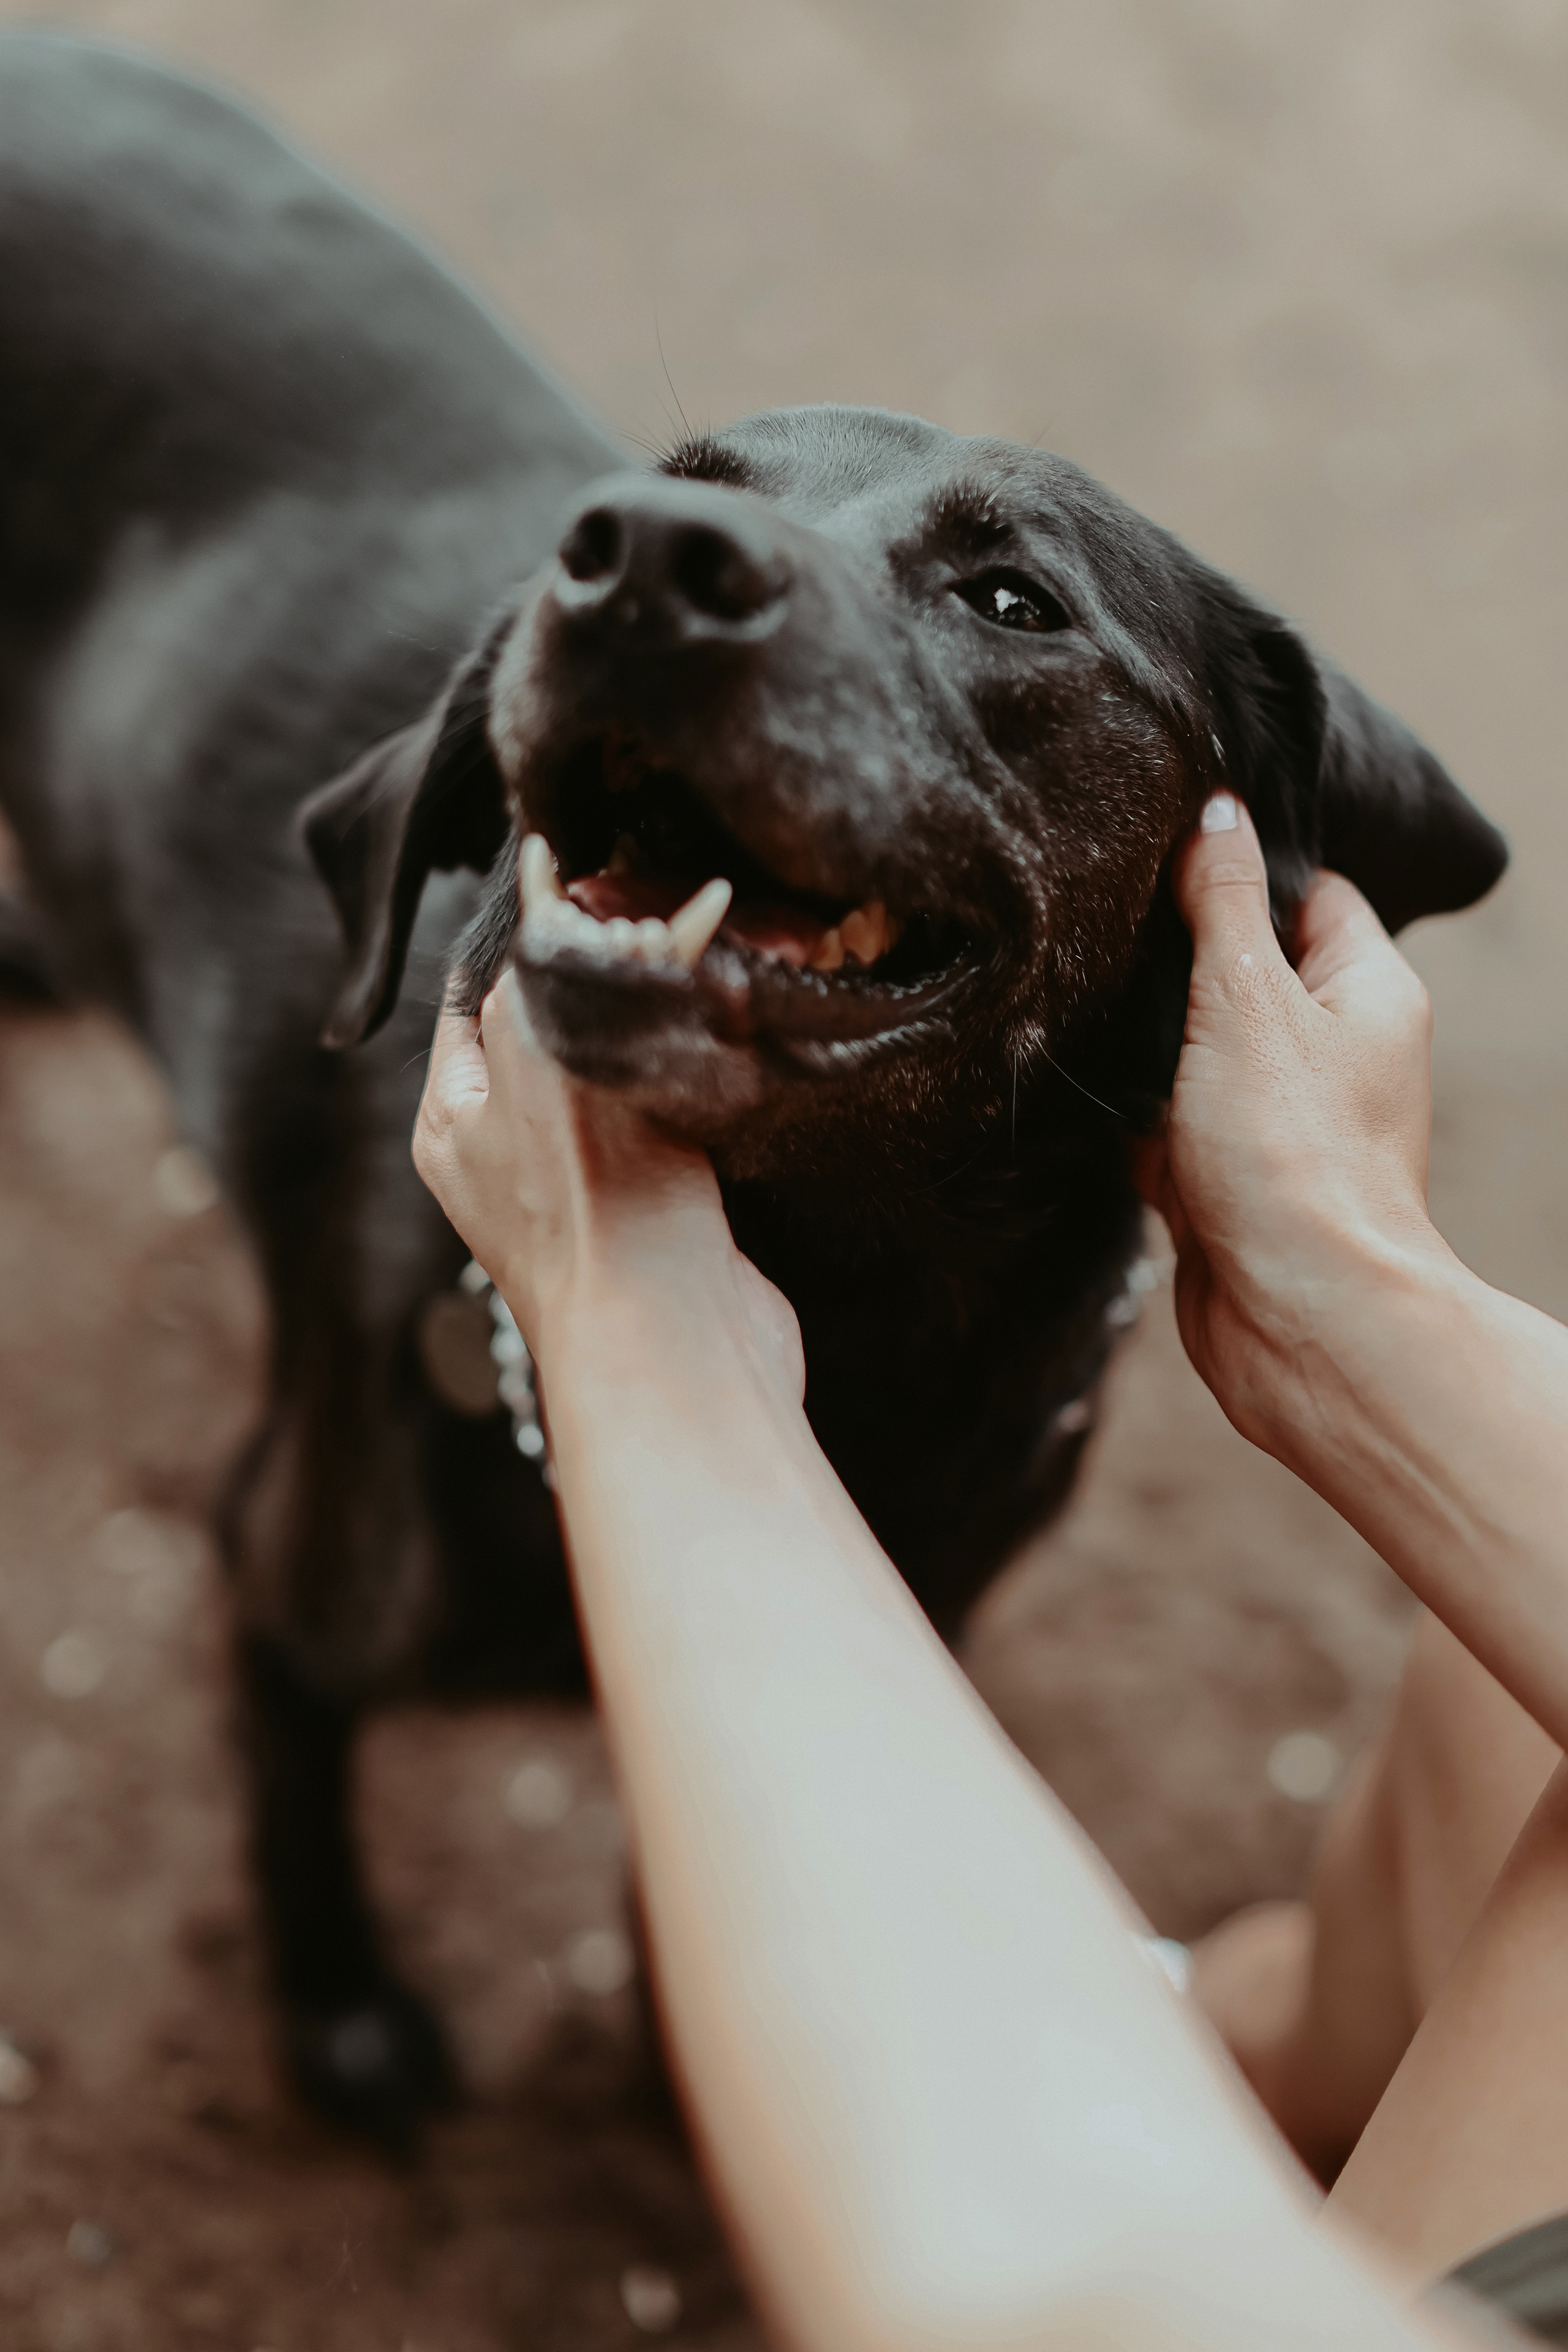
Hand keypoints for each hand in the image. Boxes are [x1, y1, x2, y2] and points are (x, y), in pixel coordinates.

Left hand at [412, 939, 801, 1401]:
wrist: (676, 1346)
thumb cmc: (594, 1209)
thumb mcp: (542, 1050)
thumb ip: (542, 969)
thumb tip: (567, 900)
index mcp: (454, 1121)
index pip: (482, 991)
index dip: (533, 928)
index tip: (590, 874)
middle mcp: (512, 1155)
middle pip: (561, 1026)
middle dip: (614, 970)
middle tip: (669, 912)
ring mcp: (593, 1188)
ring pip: (626, 1069)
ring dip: (665, 1023)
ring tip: (708, 968)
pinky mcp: (669, 1212)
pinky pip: (679, 1117)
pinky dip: (703, 1077)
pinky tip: (732, 1044)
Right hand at [1134, 793, 1449, 1461]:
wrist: (1297, 1318)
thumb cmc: (1295, 1159)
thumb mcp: (1248, 998)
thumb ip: (1221, 901)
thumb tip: (1216, 811)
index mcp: (1366, 992)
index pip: (1307, 891)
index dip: (1238, 869)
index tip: (1166, 852)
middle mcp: (1333, 1052)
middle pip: (1239, 972)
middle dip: (1172, 966)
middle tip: (1107, 934)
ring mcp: (1277, 1119)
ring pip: (1191, 1053)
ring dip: (1144, 1052)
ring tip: (1091, 1020)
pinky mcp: (1227, 1179)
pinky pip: (1163, 1127)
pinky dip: (1131, 1122)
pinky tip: (1093, 1107)